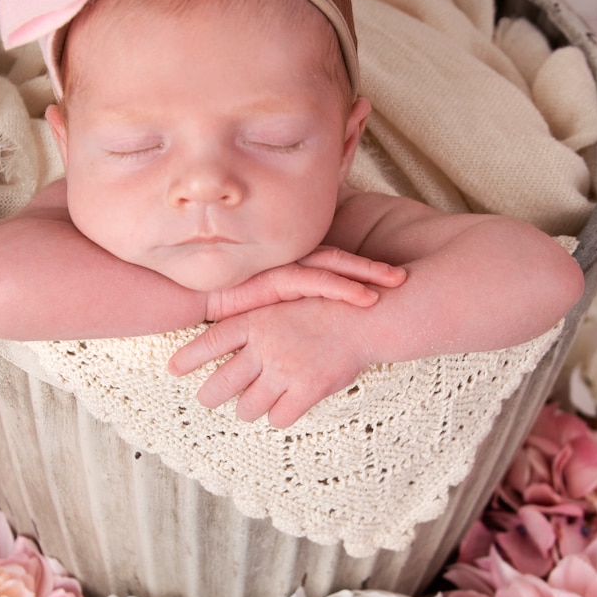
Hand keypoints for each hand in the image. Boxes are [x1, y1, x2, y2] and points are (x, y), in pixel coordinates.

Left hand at [169, 298, 370, 427]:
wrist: (367, 318)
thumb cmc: (325, 309)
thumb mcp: (283, 303)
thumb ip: (255, 324)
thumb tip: (224, 343)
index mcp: (257, 320)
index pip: (211, 342)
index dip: (189, 358)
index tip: (172, 370)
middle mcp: (265, 346)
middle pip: (219, 385)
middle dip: (209, 396)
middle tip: (207, 399)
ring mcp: (286, 369)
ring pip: (246, 408)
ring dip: (249, 408)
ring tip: (256, 401)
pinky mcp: (307, 389)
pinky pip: (278, 419)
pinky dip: (279, 416)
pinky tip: (285, 405)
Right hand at [204, 247, 405, 321]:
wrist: (189, 300)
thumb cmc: (225, 309)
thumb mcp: (265, 313)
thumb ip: (289, 316)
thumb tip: (315, 334)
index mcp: (291, 270)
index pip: (333, 266)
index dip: (362, 270)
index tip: (390, 281)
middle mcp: (291, 265)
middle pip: (341, 261)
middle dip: (374, 268)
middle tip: (407, 277)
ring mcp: (285, 269)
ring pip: (335, 267)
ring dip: (368, 276)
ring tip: (396, 284)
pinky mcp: (276, 280)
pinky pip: (316, 281)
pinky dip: (343, 288)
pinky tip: (365, 297)